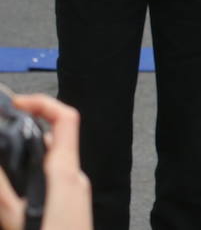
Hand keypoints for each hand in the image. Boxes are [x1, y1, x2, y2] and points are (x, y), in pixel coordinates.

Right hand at [0, 95, 91, 229]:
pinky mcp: (67, 210)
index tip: (12, 103)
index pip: (65, 118)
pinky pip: (47, 184)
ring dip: (19, 159)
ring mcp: (73, 195)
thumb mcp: (17, 217)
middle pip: (49, 141)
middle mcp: (74, 179)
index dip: (41, 103)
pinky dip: (26, 179)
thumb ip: (2, 188)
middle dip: (19, 135)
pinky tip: (7, 194)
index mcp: (66, 172)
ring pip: (44, 164)